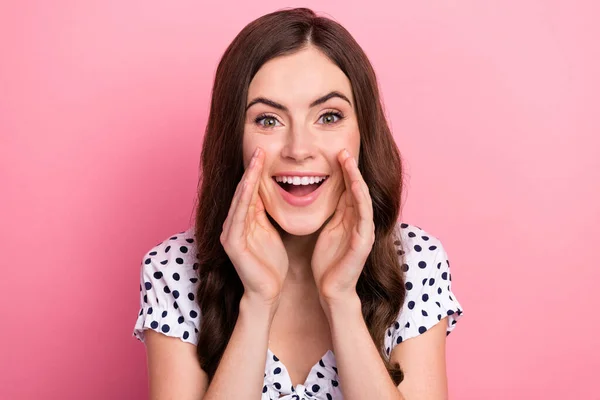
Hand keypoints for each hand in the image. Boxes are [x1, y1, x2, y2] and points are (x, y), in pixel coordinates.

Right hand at [220, 147, 288, 305]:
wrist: (268, 292)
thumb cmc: (271, 263)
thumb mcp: (271, 231)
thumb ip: (266, 213)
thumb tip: (270, 190)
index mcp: (243, 220)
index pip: (250, 191)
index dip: (256, 172)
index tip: (265, 152)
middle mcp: (232, 224)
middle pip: (242, 191)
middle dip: (251, 170)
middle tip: (259, 149)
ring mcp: (229, 233)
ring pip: (239, 200)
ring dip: (247, 179)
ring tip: (255, 160)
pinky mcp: (231, 243)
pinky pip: (238, 216)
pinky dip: (244, 199)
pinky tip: (250, 186)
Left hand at [311, 149, 374, 303]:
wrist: (331, 290)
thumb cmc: (328, 262)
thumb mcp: (327, 229)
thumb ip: (332, 212)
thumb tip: (323, 191)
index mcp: (350, 218)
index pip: (349, 188)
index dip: (344, 170)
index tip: (335, 152)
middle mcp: (360, 221)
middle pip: (357, 188)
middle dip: (351, 168)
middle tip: (343, 149)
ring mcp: (364, 231)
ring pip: (362, 198)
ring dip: (356, 179)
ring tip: (349, 161)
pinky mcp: (363, 243)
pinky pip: (363, 217)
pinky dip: (360, 200)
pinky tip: (356, 187)